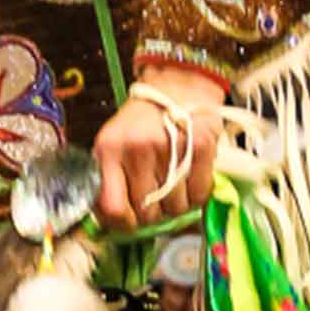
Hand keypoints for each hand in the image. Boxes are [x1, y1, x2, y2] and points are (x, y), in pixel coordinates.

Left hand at [94, 65, 223, 230]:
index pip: (113, 208)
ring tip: (173, 186)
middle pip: (147, 213)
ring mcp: (171, 149)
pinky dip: (195, 197)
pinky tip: (190, 182)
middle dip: (151, 214)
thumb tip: (114, 221)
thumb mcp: (113, 143)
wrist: (176, 86)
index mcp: (109, 149)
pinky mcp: (201, 148)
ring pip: (174, 209)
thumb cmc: (141, 122)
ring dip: (175, 206)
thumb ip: (108, 178)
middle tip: (155, 200)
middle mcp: (138, 150)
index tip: (130, 221)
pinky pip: (199, 196)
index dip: (123, 224)